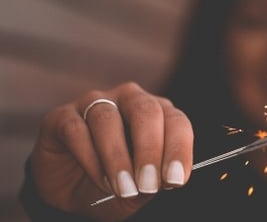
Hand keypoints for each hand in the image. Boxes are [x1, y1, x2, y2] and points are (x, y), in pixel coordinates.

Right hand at [30, 82, 193, 220]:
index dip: (178, 148)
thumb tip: (165, 178)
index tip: (175, 179)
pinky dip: (90, 158)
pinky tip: (100, 180)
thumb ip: (154, 180)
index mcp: (158, 114)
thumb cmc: (116, 184)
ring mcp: (94, 103)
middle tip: (148, 184)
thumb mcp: (140, 189)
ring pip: (107, 119)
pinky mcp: (62, 116)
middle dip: (149, 149)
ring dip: (118, 157)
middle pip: (145, 110)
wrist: (72, 191)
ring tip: (123, 188)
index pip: (176, 121)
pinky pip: (76, 129)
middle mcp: (129, 100)